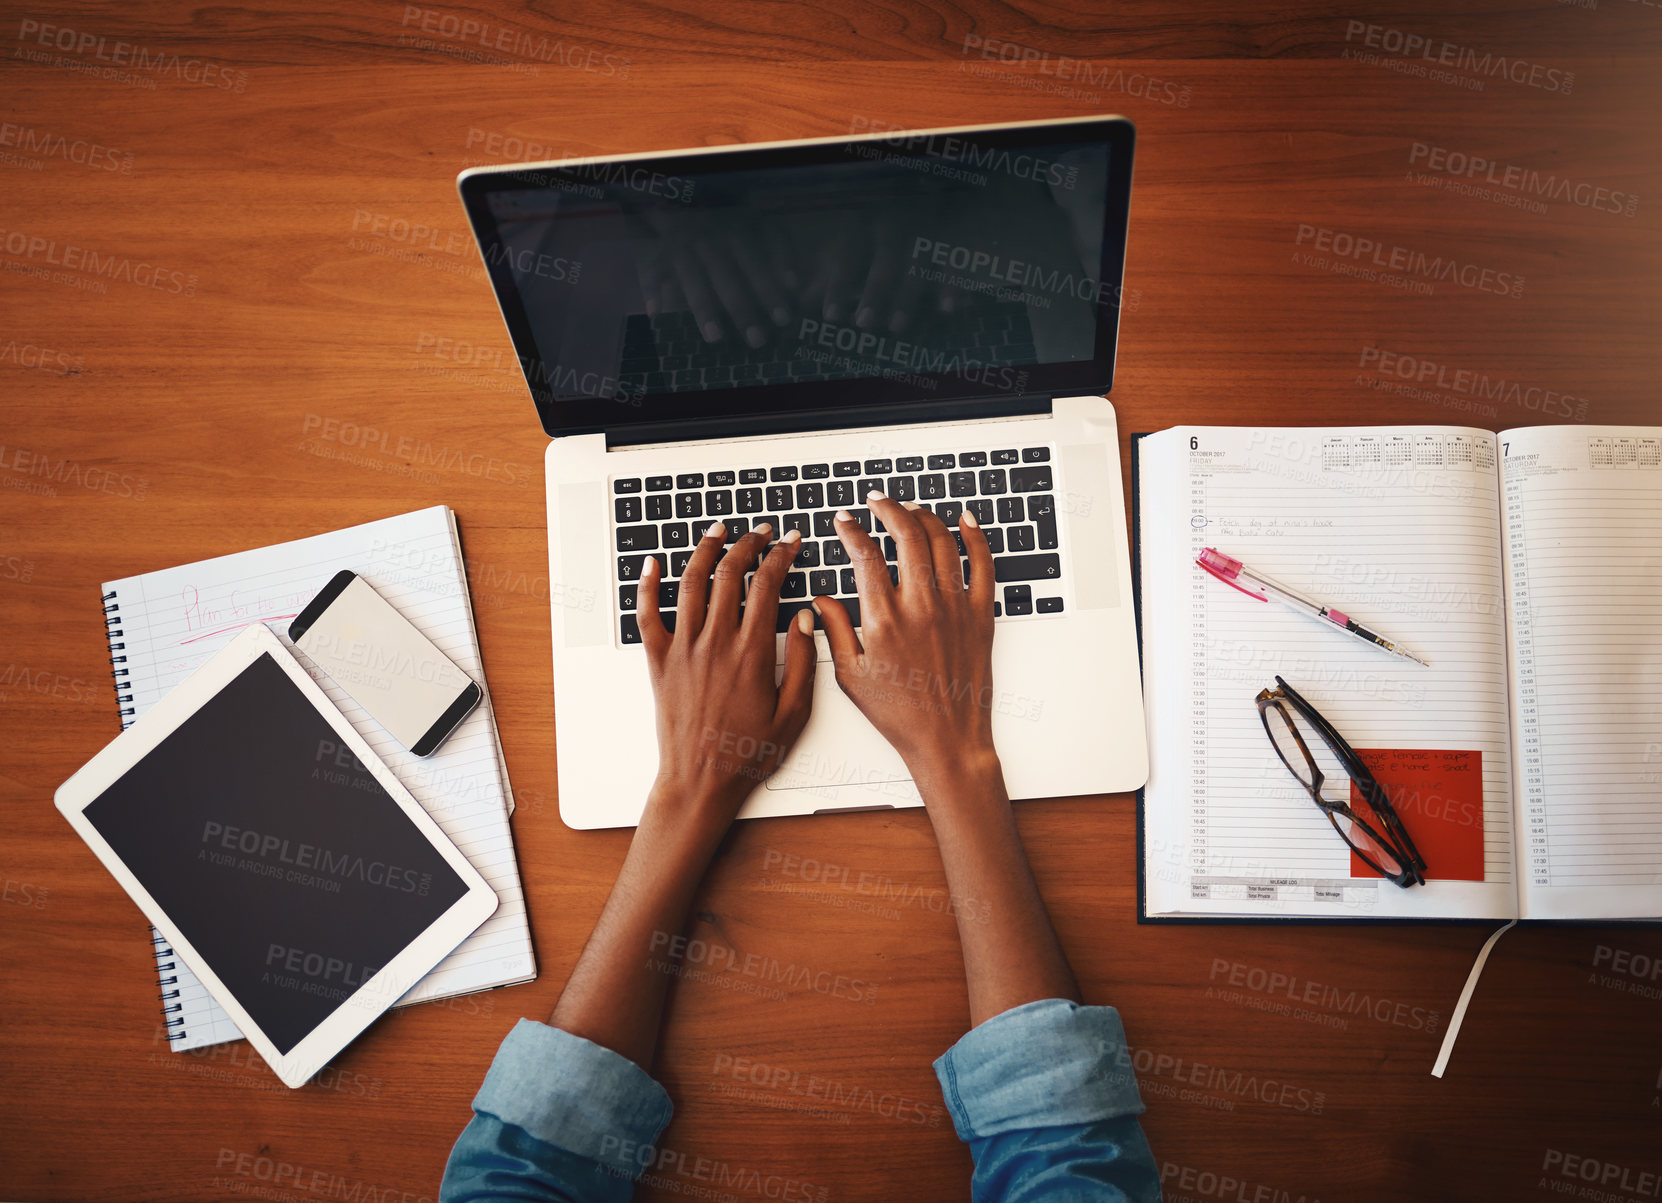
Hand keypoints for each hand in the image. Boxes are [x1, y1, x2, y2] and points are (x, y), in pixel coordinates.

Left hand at [638, 522, 817, 822]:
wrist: (700, 781)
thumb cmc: (748, 753)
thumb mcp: (795, 713)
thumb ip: (804, 661)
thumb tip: (806, 617)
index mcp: (752, 652)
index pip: (767, 585)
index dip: (780, 555)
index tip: (789, 542)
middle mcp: (715, 643)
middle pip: (730, 574)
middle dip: (748, 545)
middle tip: (759, 533)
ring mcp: (683, 649)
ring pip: (691, 583)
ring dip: (705, 550)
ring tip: (717, 532)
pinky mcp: (659, 662)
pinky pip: (648, 614)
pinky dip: (648, 585)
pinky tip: (653, 564)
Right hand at [810, 493, 998, 793]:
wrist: (948, 739)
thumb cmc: (900, 714)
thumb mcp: (851, 676)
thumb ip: (835, 630)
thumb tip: (820, 600)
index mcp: (884, 621)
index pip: (865, 556)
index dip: (852, 531)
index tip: (845, 521)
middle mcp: (921, 607)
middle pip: (907, 536)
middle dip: (889, 509)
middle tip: (878, 502)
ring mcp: (955, 608)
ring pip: (943, 542)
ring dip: (924, 516)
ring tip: (910, 508)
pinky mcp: (981, 616)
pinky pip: (983, 565)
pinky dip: (976, 537)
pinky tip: (965, 520)